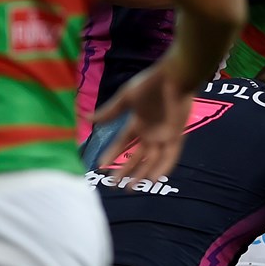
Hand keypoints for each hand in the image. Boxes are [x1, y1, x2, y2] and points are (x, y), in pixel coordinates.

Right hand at [92, 65, 200, 186]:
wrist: (174, 77)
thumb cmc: (150, 84)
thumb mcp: (126, 98)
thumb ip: (110, 112)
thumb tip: (87, 118)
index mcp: (137, 123)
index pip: (122, 144)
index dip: (112, 155)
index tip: (100, 167)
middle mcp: (150, 133)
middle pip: (136, 157)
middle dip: (125, 171)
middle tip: (113, 186)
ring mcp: (164, 135)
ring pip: (152, 160)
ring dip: (142, 174)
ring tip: (131, 188)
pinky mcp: (177, 135)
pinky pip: (170, 156)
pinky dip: (162, 167)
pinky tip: (153, 179)